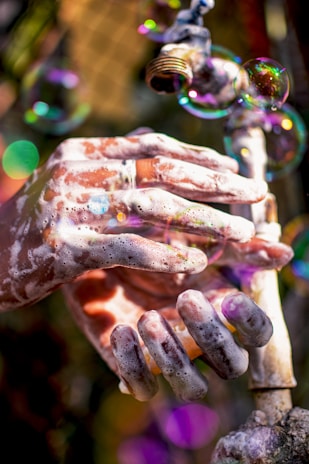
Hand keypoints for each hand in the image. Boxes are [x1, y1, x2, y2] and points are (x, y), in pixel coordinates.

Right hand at [0, 132, 267, 310]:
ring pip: (152, 208)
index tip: (234, 170)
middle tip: (256, 194)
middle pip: (161, 172)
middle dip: (215, 184)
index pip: (152, 146)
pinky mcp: (65, 247)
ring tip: (240, 232)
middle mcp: (76, 171)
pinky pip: (128, 247)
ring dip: (203, 221)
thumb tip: (167, 159)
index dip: (199, 156)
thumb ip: (113, 171)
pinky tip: (195, 263)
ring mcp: (69, 207)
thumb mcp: (74, 187)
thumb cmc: (39, 224)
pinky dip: (165, 254)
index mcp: (82, 152)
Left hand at [62, 234, 291, 401]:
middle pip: (232, 366)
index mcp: (220, 311)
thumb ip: (235, 249)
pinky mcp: (133, 366)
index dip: (251, 324)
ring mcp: (169, 357)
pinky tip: (121, 330)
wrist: (98, 256)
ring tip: (149, 317)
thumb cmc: (150, 246)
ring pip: (193, 387)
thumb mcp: (191, 240)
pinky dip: (133, 366)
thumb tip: (286, 252)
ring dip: (174, 356)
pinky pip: (142, 388)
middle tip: (187, 298)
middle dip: (214, 338)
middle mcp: (201, 340)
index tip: (231, 298)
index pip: (258, 334)